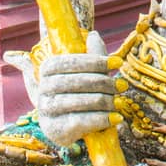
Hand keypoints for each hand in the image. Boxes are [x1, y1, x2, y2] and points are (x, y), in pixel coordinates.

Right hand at [35, 32, 116, 148]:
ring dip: (105, 101)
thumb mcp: (83, 72)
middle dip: (104, 83)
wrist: (65, 125)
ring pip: (81, 101)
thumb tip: (93, 36)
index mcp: (47, 68)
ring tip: (120, 102)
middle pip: (77, 81)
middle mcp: (43, 88)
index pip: (70, 61)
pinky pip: (81, 122)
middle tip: (122, 85)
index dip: (95, 61)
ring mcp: (46, 110)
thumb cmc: (77, 92)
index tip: (117, 62)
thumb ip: (90, 55)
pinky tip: (116, 118)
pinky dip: (101, 119)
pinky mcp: (55, 129)